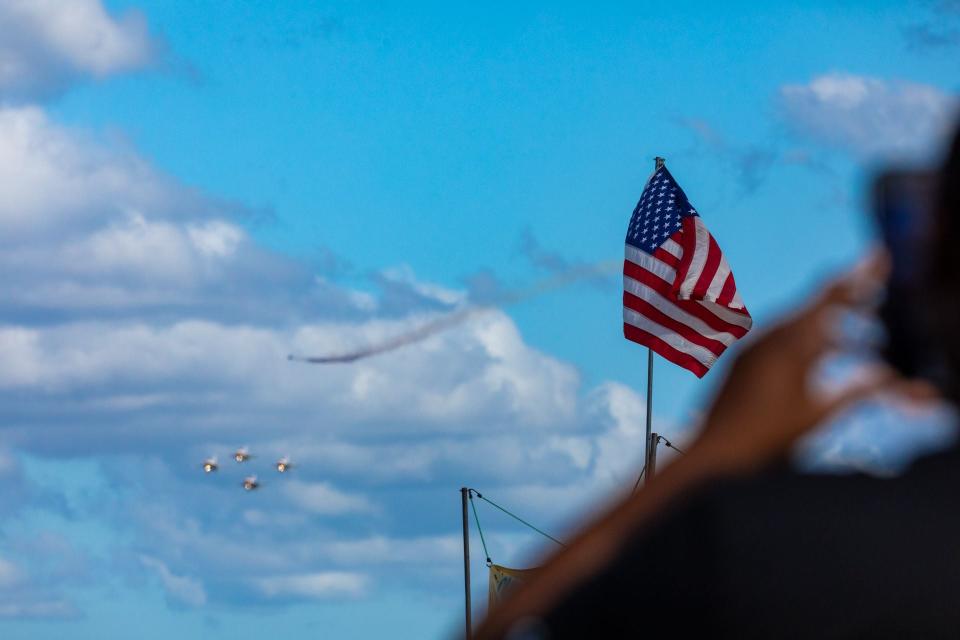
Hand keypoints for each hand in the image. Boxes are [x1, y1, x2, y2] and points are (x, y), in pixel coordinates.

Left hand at [690, 253, 931, 474]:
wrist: (713, 449)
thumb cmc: (762, 435)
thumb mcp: (816, 415)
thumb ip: (854, 392)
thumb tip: (888, 375)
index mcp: (788, 345)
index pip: (826, 302)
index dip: (852, 281)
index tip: (873, 263)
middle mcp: (767, 338)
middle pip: (813, 311)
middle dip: (846, 305)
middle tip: (874, 301)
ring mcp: (752, 348)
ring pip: (796, 327)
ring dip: (828, 330)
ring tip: (858, 342)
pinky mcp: (743, 361)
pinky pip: (779, 340)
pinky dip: (805, 342)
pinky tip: (819, 357)